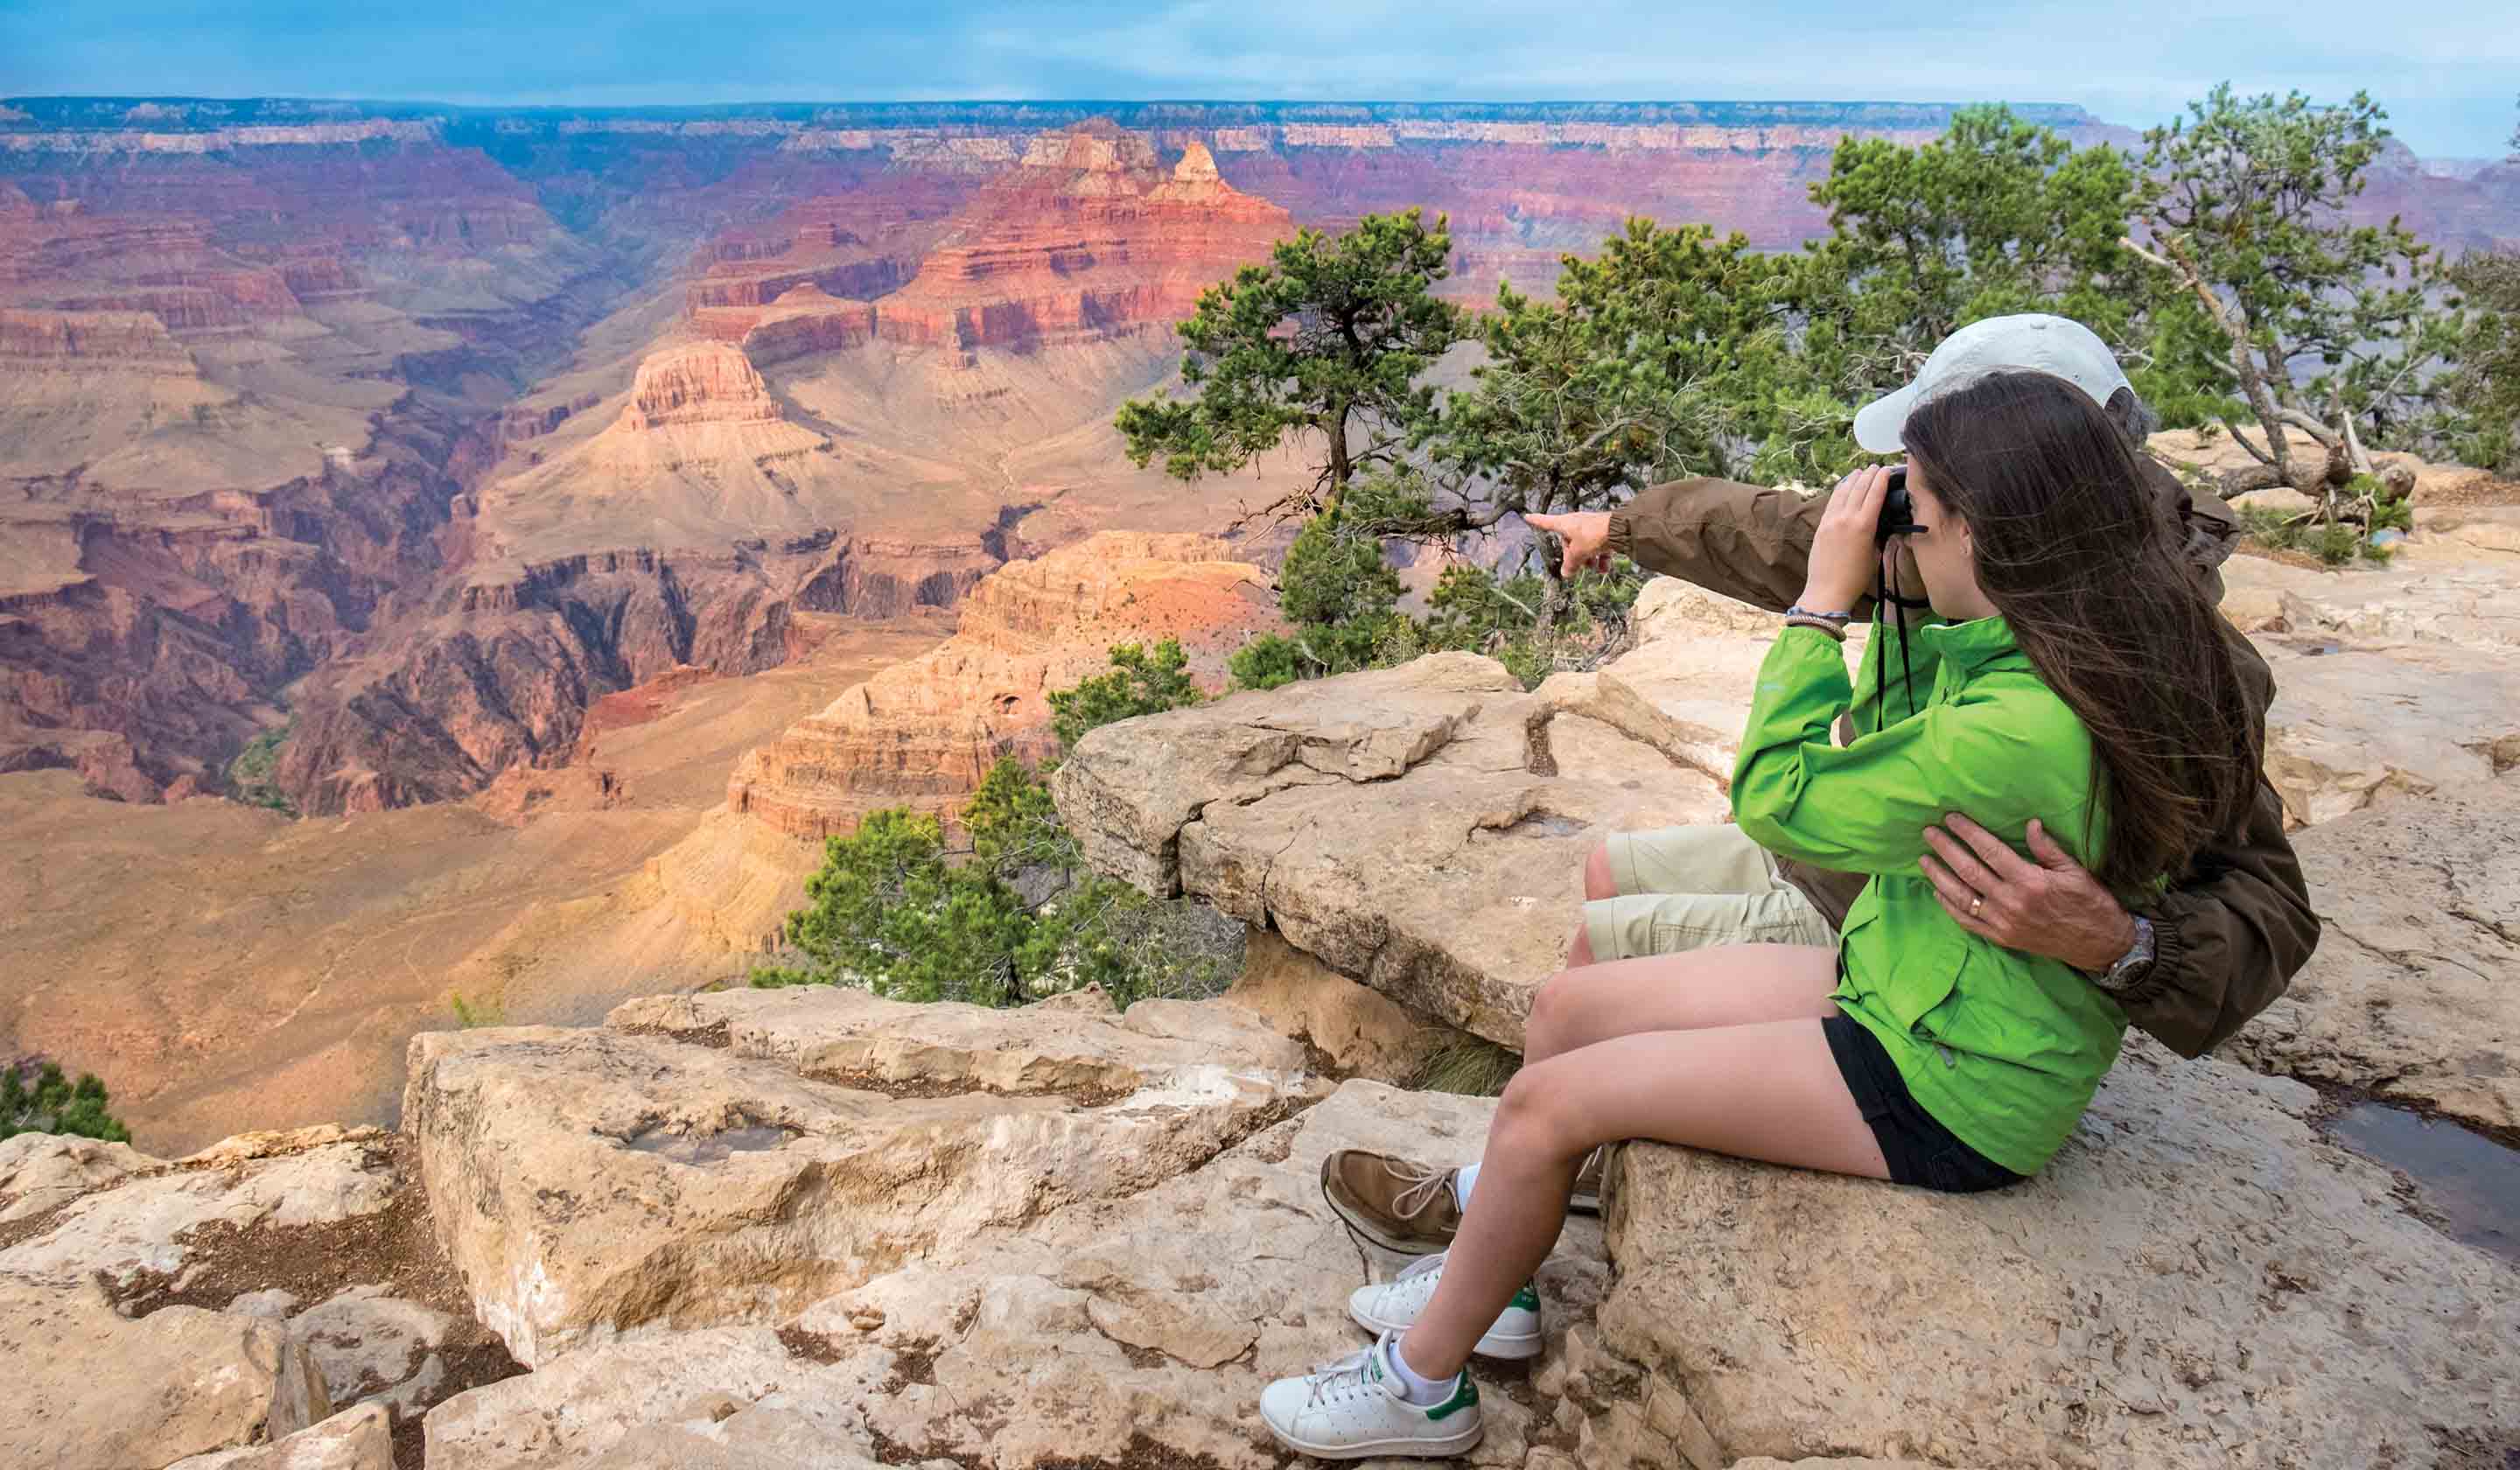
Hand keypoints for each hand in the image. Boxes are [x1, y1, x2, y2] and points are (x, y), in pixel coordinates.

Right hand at [1526, 511, 1612, 577]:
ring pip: (1584, 546)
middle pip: (1568, 542)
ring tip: (1593, 569)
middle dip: (1573, 557)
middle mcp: (1576, 524)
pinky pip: (1598, 548)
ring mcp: (1590, 528)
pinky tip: (1604, 569)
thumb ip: (1570, 564)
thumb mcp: (1578, 553)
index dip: (1537, 521)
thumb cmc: (1594, 535)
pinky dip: (1600, 559)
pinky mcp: (1603, 532)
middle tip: (1577, 568)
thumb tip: (1565, 574)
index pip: (1546, 522)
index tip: (1527, 516)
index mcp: (1565, 523)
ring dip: (1588, 560)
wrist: (1620, 529)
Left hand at [1800, 466, 1892, 613]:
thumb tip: (1881, 522)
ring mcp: (1831, 520)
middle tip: (1876, 467)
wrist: (1827, 591)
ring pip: (1843, 491)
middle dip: (1869, 474)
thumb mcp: (1874, 554)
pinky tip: (1844, 486)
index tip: (1887, 469)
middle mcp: (1846, 519)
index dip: (1882, 479)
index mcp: (1864, 526)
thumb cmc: (1855, 578)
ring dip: (1853, 479)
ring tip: (1860, 471)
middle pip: (1859, 488)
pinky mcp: (1821, 526)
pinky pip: (1832, 501)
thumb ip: (1878, 534)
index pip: (1875, 494)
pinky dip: (1840, 490)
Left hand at [1918, 814, 2139, 972]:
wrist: (2100, 944)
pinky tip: (1937, 892)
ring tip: (1924, 859)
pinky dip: (1949, 907)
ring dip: (1939, 877)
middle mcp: (2011, 902)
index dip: (1968, 833)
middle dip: (1946, 849)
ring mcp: (2003, 923)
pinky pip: (1967, 922)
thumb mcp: (2074, 871)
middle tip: (1928, 832)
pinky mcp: (2002, 938)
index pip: (1990, 851)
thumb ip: (2047, 848)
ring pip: (1961, 897)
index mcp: (2030, 881)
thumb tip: (2030, 823)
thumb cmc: (2090, 903)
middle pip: (1968, 871)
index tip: (1951, 818)